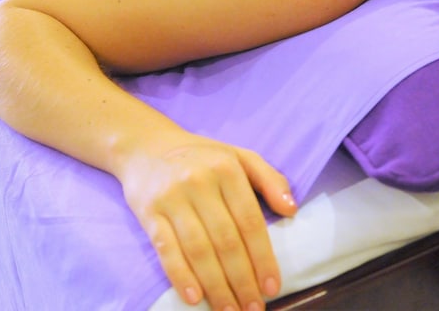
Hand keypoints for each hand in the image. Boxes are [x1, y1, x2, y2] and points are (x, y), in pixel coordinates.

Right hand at [117, 131, 296, 309]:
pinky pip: (166, 249)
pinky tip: (195, 298)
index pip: (250, 221)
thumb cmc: (201, 157)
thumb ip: (270, 178)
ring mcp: (171, 198)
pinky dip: (181, 276)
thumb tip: (292, 209)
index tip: (272, 286)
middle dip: (242, 280)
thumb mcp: (239, 156)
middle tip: (253, 308)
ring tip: (230, 310)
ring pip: (198, 249)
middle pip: (225, 240)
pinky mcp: (148, 212)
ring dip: (216, 286)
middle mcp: (199, 182)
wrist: (146, 145)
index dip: (262, 257)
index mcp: (227, 168)